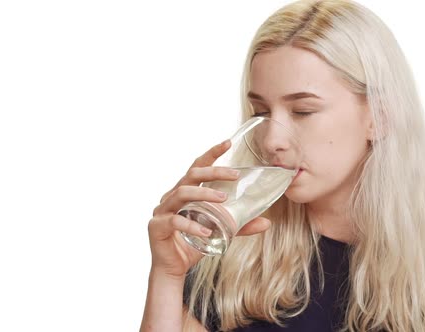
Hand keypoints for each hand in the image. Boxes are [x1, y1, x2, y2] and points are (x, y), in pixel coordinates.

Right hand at [146, 140, 270, 278]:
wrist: (173, 268)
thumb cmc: (193, 244)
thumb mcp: (221, 232)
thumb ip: (240, 225)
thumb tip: (267, 222)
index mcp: (185, 192)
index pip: (198, 167)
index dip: (212, 154)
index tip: (228, 143)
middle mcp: (172, 196)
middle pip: (191, 175)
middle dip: (213, 172)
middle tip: (235, 176)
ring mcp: (162, 210)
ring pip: (182, 193)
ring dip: (204, 194)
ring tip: (223, 199)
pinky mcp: (157, 227)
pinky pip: (175, 221)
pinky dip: (193, 225)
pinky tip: (207, 231)